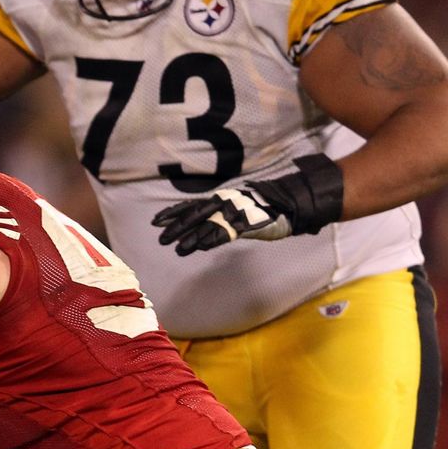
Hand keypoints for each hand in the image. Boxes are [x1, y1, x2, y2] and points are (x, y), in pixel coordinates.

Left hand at [152, 154, 343, 255]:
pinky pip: (227, 232)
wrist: (291, 204)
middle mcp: (225, 203)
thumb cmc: (263, 209)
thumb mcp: (237, 210)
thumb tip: (200, 228)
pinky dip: (212, 239)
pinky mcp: (248, 223)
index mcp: (221, 200)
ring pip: (208, 224)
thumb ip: (220, 217)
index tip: (156, 221)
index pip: (191, 205)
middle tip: (161, 238)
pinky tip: (200, 247)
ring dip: (192, 237)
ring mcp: (236, 212)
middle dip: (177, 226)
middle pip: (195, 214)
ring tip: (177, 248)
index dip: (173, 212)